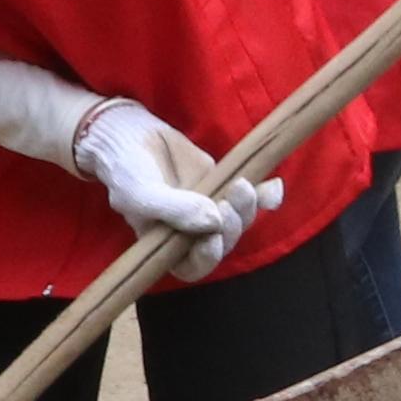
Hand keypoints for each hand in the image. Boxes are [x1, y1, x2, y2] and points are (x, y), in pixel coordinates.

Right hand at [70, 96, 282, 272]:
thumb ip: (174, 210)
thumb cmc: (126, 170)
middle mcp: (192, 233)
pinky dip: (266, 195)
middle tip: (227, 200)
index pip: (194, 266)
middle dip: (231, 226)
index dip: (208, 258)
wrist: (131, 134)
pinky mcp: (225, 186)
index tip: (213, 237)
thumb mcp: (141, 193)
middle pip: (223, 243)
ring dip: (248, 208)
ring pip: (239, 221)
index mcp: (168, 245)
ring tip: (242, 185)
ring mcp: (211, 210)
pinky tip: (274, 187)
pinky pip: (252, 198)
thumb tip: (214, 222)